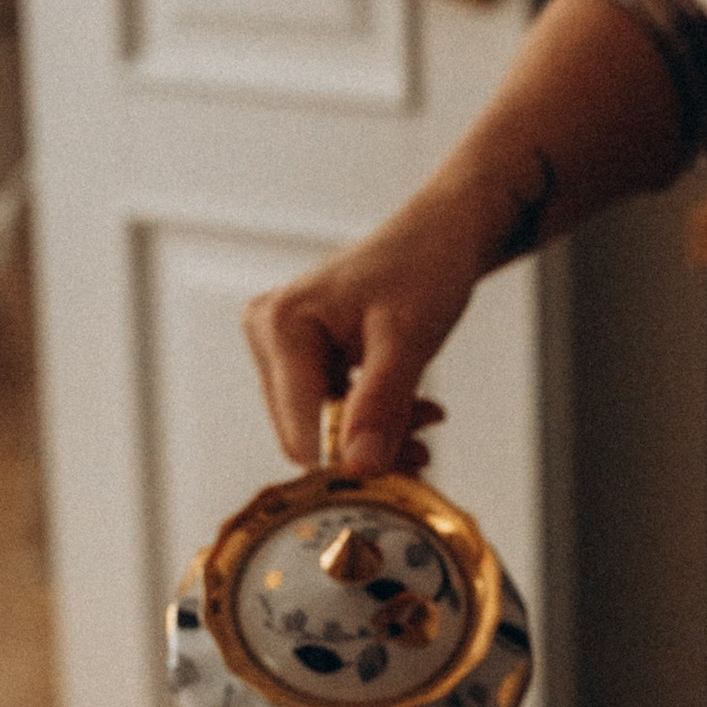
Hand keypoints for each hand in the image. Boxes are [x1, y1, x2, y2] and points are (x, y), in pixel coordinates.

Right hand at [242, 199, 482, 475]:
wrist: (440, 234)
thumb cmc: (425, 266)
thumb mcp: (408, 339)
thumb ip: (381, 404)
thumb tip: (360, 467)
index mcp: (281, 324)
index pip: (299, 430)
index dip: (347, 460)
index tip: (399, 472)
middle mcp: (266, 332)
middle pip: (306, 432)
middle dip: (366, 445)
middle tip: (423, 439)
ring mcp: (279, 344)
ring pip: (320, 427)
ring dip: (375, 434)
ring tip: (427, 419)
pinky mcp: (298, 355)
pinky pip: (327, 410)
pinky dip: (371, 417)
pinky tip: (412, 408)